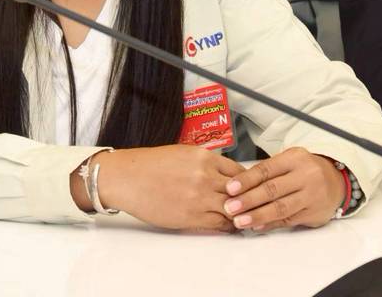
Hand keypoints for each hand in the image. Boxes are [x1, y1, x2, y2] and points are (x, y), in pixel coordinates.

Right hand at [82, 145, 244, 231]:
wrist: (126, 178)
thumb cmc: (149, 166)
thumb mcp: (182, 154)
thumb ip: (204, 163)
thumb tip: (222, 174)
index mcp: (204, 157)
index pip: (239, 172)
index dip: (247, 184)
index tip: (250, 190)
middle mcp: (205, 175)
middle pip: (241, 191)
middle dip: (249, 200)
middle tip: (255, 207)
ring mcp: (199, 196)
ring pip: (234, 208)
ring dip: (241, 215)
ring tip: (246, 219)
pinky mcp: (191, 215)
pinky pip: (220, 223)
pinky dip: (229, 226)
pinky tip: (230, 226)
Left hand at [223, 147, 344, 230]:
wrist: (336, 181)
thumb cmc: (305, 170)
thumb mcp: (289, 161)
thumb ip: (267, 171)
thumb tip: (237, 185)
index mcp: (294, 159)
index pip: (266, 169)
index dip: (246, 180)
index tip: (230, 188)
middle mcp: (305, 176)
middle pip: (272, 189)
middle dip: (248, 200)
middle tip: (230, 207)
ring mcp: (311, 195)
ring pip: (281, 207)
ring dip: (257, 215)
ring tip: (240, 221)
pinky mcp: (314, 213)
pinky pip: (289, 220)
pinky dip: (271, 224)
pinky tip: (257, 226)